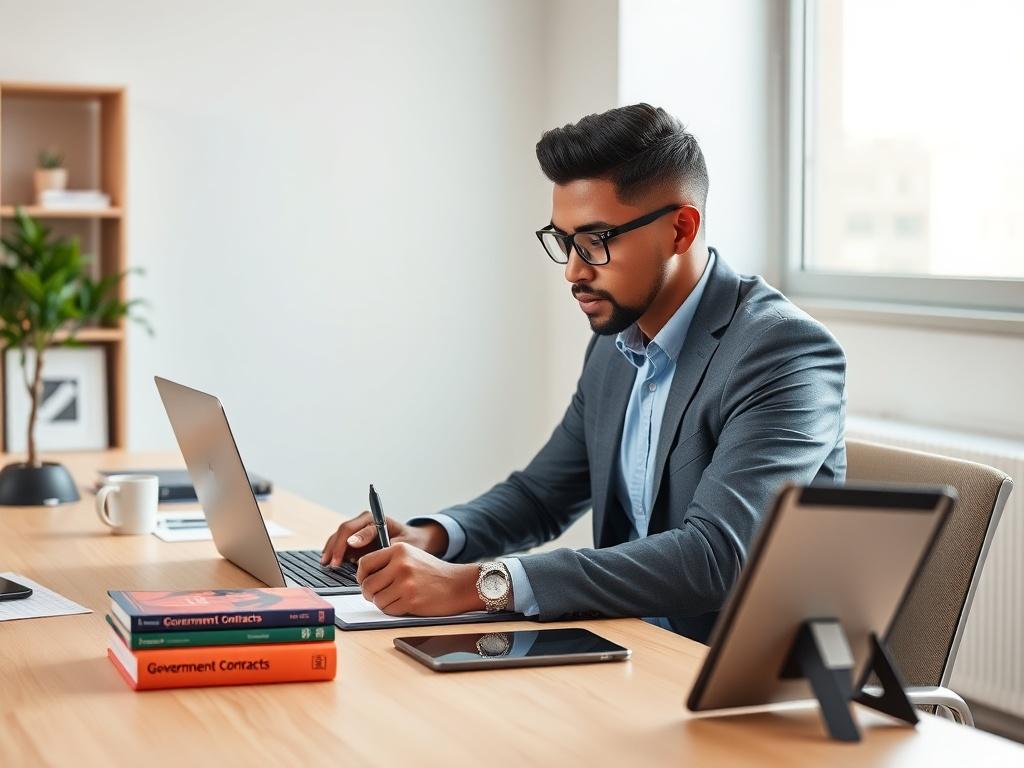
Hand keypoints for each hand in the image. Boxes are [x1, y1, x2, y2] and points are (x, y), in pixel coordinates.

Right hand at [320, 512, 446, 565]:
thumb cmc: (410, 543)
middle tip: (333, 564)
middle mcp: (365, 521)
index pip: (361, 528)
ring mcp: (358, 528)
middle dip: (337, 547)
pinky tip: (328, 561)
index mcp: (378, 519)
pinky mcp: (354, 537)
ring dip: (331, 548)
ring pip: (339, 534)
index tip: (345, 555)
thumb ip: (387, 548)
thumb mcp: (404, 545)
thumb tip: (366, 556)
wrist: (413, 540)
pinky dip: (333, 550)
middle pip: (345, 530)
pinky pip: (339, 541)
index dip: (352, 542)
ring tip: (326, 563)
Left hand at [356, 543, 483, 615]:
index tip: (366, 581)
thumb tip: (363, 577)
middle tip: (378, 595)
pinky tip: (405, 603)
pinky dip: (393, 610)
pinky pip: (388, 610)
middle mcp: (401, 564)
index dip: (361, 576)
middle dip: (370, 593)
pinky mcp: (411, 600)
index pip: (365, 563)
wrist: (458, 584)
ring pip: (376, 599)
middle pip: (367, 584)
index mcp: (398, 549)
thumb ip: (388, 561)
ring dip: (382, 603)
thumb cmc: (433, 572)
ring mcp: (406, 582)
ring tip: (396, 598)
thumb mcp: (411, 556)